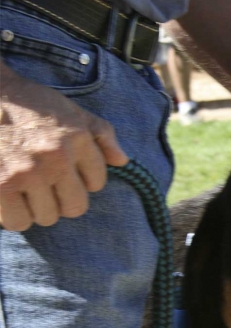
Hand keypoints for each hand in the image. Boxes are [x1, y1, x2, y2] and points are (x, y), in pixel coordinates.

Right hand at [0, 63, 127, 230]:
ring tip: (24, 189)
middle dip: (63, 201)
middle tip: (46, 186)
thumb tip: (122, 160)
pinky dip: (13, 216)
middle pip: (75, 208)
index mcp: (76, 139)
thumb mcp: (71, 110)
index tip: (65, 171)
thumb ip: (102, 134)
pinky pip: (18, 222)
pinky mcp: (0, 186)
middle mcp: (56, 157)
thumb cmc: (30, 105)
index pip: (97, 183)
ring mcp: (27, 173)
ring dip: (37, 209)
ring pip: (47, 217)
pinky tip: (8, 198)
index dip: (82, 180)